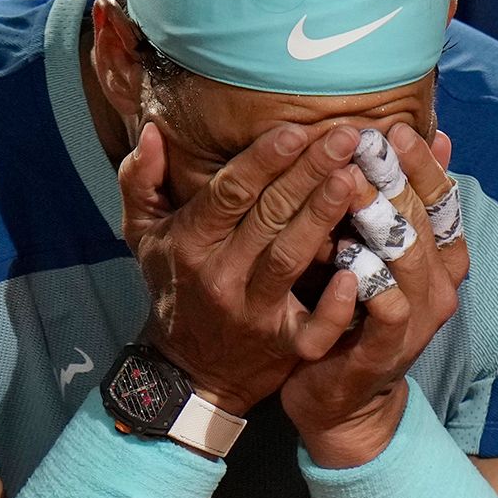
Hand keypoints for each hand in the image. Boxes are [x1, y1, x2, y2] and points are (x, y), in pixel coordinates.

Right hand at [118, 122, 364, 414]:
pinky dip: (336, 304)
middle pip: (268, 216)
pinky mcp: (285, 345)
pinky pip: (314, 327)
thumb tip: (151, 130)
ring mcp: (254, 313)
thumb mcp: (143, 234)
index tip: (295, 129)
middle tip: (347, 136)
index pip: (228, 194)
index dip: (262, 161)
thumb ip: (140, 180)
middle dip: (307, 173)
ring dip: (324, 216)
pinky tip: (357, 271)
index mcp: (190, 242)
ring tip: (354, 179)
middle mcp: (220, 275)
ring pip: (291, 257)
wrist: (188, 368)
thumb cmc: (173, 285)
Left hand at [280, 124, 467, 466]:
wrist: (343, 401)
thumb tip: (434, 134)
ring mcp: (414, 322)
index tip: (394, 129)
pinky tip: (343, 256)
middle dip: (395, 180)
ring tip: (351, 185)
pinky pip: (384, 312)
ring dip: (380, 222)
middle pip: (423, 223)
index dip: (421, 165)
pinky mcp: (384, 352)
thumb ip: (398, 202)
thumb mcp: (377, 253)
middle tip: (367, 143)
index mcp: (441, 260)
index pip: (442, 201)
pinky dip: (367, 284)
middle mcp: (437, 289)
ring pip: (407, 261)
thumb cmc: (354, 314)